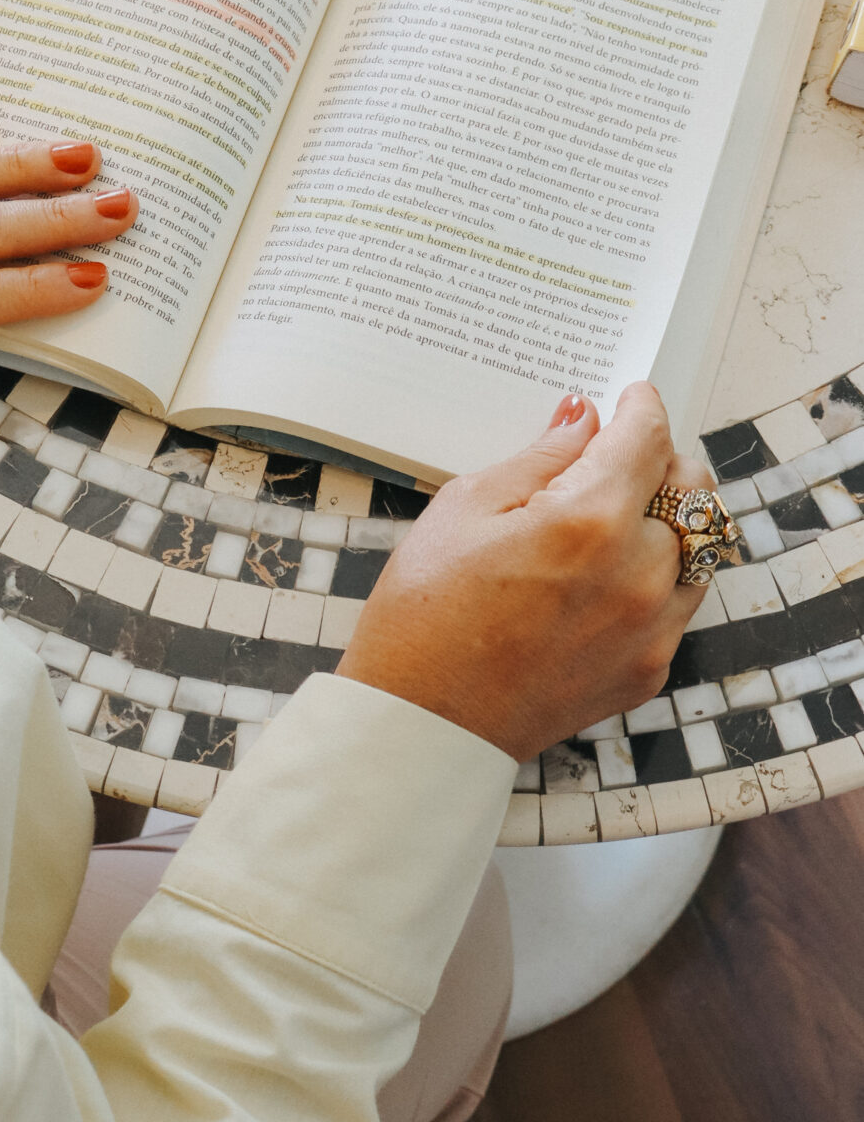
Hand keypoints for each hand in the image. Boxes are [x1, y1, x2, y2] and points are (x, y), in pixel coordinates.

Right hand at [340, 384, 708, 760]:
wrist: (425, 724)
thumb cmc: (425, 614)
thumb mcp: (464, 510)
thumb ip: (538, 459)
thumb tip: (582, 420)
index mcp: (590, 520)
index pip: (648, 438)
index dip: (641, 407)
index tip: (631, 397)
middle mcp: (639, 573)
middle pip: (690, 488)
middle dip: (660, 459)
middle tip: (620, 455)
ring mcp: (652, 628)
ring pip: (697, 547)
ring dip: (666, 521)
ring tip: (615, 517)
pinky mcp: (650, 669)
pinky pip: (676, 602)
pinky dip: (655, 576)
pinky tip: (606, 577)